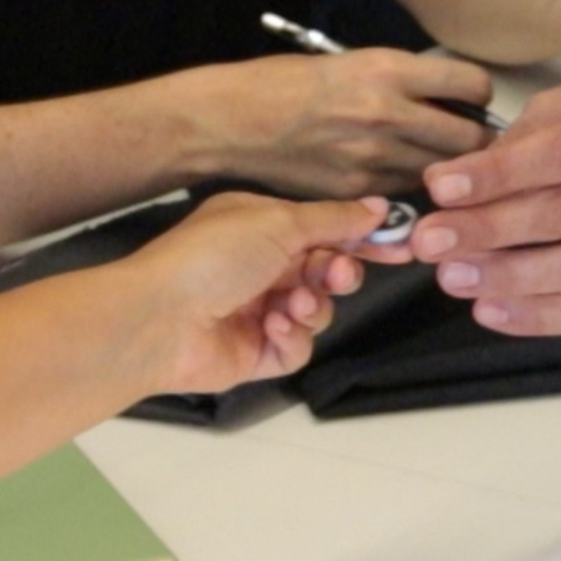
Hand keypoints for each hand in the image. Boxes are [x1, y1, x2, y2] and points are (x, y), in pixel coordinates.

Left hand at [112, 192, 392, 392]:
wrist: (159, 320)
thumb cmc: (208, 259)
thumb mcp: (279, 223)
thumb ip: (335, 219)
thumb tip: (379, 208)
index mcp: (258, 226)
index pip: (324, 229)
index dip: (363, 237)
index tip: (401, 245)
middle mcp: (258, 266)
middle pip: (325, 270)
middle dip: (337, 273)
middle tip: (336, 276)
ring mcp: (257, 311)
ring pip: (317, 310)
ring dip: (312, 306)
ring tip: (291, 305)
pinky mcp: (255, 352)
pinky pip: (298, 348)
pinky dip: (293, 339)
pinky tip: (274, 329)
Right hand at [208, 50, 493, 195]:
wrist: (233, 121)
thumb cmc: (287, 84)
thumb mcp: (351, 63)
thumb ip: (402, 82)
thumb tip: (448, 99)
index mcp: (387, 71)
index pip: (472, 84)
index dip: (480, 94)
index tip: (473, 99)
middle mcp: (388, 114)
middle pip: (471, 138)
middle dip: (479, 139)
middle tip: (473, 140)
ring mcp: (374, 158)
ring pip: (445, 172)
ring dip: (452, 169)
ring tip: (442, 162)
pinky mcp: (359, 192)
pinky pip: (408, 193)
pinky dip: (414, 187)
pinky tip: (401, 177)